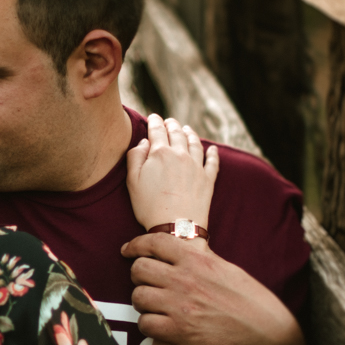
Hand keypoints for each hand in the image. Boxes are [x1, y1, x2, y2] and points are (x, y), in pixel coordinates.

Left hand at [121, 233, 303, 344]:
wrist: (266, 342)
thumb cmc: (254, 307)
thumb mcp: (230, 272)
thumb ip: (204, 261)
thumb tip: (186, 252)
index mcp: (199, 261)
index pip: (155, 242)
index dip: (136, 244)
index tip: (127, 250)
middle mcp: (185, 280)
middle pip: (138, 269)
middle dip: (138, 277)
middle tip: (147, 284)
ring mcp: (179, 306)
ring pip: (137, 297)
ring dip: (142, 303)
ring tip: (154, 307)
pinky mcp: (177, 332)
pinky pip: (144, 324)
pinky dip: (148, 325)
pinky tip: (159, 326)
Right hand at [126, 114, 218, 230]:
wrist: (175, 227)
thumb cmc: (149, 207)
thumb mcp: (132, 182)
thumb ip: (135, 157)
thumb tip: (144, 142)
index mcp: (160, 153)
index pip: (157, 130)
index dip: (154, 121)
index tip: (153, 117)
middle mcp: (180, 155)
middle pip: (177, 133)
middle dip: (172, 124)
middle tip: (169, 121)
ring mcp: (196, 166)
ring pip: (195, 143)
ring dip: (190, 133)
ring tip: (187, 129)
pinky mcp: (208, 179)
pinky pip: (212, 161)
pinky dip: (213, 153)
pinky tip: (212, 149)